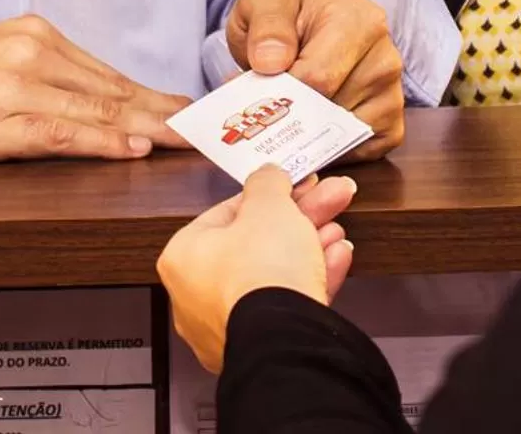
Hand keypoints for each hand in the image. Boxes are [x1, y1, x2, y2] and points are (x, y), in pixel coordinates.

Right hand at [0, 15, 191, 161]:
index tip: (189, 112)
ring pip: (97, 109)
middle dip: (165, 112)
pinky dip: (102, 142)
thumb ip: (35, 73)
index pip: (107, 73)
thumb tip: (86, 101)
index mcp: (32, 34)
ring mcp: (14, 83)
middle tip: (208, 130)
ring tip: (187, 141)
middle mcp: (31, 50)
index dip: (153, 96)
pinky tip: (131, 150)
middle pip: (113, 90)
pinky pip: (60, 133)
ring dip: (149, 128)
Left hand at [159, 167, 358, 372]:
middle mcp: (198, 295)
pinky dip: (312, 279)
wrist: (284, 337)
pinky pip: (286, 304)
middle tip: (326, 200)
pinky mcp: (260, 344)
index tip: (293, 186)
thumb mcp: (267, 206)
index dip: (267, 196)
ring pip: (275, 274)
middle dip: (299, 218)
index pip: (227, 214)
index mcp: (184, 257)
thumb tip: (268, 176)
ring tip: (336, 230)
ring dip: (310, 247)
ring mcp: (228, 324)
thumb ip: (267, 184)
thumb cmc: (260, 273)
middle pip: (257, 243)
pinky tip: (336, 258)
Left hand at [226, 0, 404, 158]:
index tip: (262, 86)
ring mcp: (393, 95)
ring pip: (341, 136)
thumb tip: (271, 61)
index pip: (318, 78)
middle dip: (293, 113)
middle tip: (268, 102)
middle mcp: (386, 58)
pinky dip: (329, 148)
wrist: (310, 24)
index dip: (282, 91)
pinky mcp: (391, 126)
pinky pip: (357, 153)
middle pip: (329, 111)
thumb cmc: (290, 14)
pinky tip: (312, 125)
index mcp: (360, 20)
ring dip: (308, 132)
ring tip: (292, 107)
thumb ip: (266, 23)